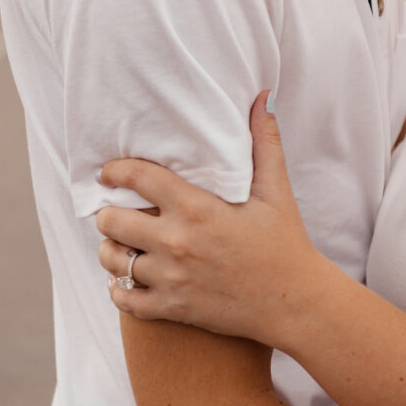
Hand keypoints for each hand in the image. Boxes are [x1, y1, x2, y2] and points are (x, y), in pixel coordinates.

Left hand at [96, 97, 323, 342]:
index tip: (110, 173)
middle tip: (118, 212)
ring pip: (112, 260)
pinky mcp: (172, 308)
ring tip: (120, 245)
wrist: (296, 304)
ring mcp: (171, 278)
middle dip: (110, 214)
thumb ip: (264, 141)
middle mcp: (176, 242)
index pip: (136, 178)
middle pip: (111, 221)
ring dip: (111, 250)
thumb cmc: (285, 244)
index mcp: (196, 207)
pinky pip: (124, 299)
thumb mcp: (276, 190)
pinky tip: (128, 280)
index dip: (114, 171)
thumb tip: (262, 96)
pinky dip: (120, 289)